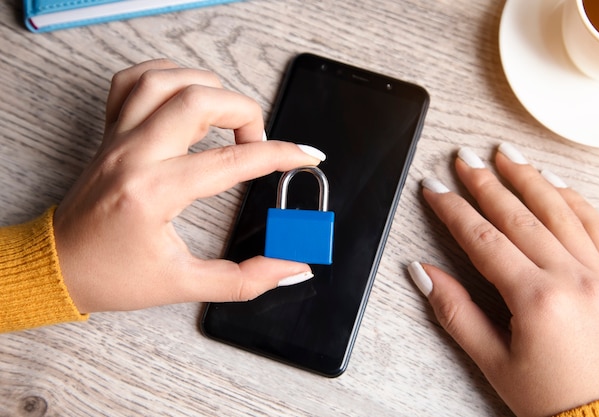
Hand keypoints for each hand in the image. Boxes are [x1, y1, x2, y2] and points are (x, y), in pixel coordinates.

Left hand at [54, 59, 324, 313]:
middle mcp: (134, 155)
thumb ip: (245, 280)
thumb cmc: (112, 277)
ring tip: (225, 117)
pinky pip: (134, 81)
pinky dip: (167, 77)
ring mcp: (118, 138)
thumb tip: (291, 266)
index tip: (304, 156)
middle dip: (244, 112)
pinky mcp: (110, 132)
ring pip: (166, 80)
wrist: (59, 267)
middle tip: (256, 142)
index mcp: (153, 193)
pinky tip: (185, 98)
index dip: (278, 156)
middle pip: (199, 100)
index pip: (230, 162)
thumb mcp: (184, 285)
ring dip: (208, 88)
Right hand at [410, 143, 598, 415]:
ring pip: (561, 210)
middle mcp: (574, 278)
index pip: (484, 240)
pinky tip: (556, 184)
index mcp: (537, 299)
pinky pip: (598, 225)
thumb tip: (424, 272)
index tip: (434, 188)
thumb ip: (455, 311)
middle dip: (486, 183)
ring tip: (506, 155)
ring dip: (529, 178)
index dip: (453, 210)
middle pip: (520, 216)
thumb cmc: (552, 398)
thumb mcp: (492, 360)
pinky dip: (574, 199)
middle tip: (465, 159)